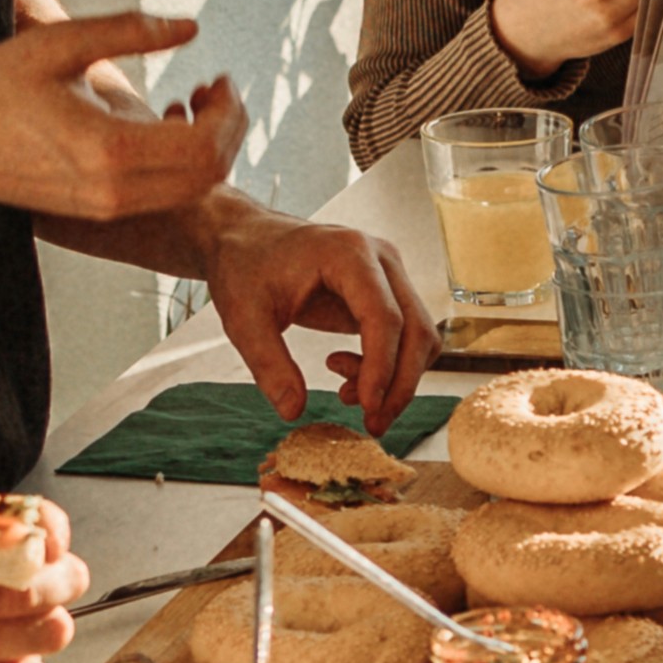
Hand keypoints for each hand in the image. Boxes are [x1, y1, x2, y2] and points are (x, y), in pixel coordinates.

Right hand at [0, 13, 245, 238]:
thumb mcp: (58, 43)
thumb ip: (129, 30)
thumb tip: (191, 25)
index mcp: (108, 149)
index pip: (204, 145)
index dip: (228, 110)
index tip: (220, 77)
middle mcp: (114, 190)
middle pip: (209, 174)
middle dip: (229, 130)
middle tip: (217, 89)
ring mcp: (106, 206)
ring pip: (191, 190)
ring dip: (208, 148)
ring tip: (193, 103)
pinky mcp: (99, 210)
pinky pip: (164, 195)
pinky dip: (181, 165)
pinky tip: (165, 125)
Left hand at [205, 204, 427, 424]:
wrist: (246, 239)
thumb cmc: (245, 266)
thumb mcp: (244, 318)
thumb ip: (268, 364)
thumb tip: (293, 412)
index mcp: (349, 253)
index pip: (385, 317)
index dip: (381, 368)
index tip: (367, 408)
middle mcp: (381, 260)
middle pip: (415, 329)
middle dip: (399, 384)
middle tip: (373, 424)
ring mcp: (389, 274)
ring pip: (419, 336)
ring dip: (395, 378)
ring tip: (345, 395)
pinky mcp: (386, 292)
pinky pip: (405, 336)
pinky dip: (387, 365)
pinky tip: (344, 372)